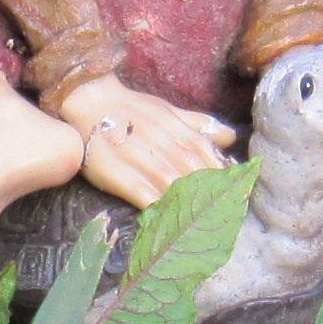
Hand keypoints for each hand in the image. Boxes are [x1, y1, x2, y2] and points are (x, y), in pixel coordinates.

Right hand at [53, 78, 231, 206]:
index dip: (222, 173)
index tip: (236, 191)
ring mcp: (136, 157)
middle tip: (224, 215)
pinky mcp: (114, 172)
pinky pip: (140, 193)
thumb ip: (198, 124)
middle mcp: (159, 142)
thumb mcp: (166, 110)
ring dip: (188, 203)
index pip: (205, 153)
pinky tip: (168, 219)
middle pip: (192, 172)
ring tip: (203, 222)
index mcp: (174, 127)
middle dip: (210, 194)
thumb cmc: (130, 110)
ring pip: (170, 184)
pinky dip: (156, 206)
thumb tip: (231, 138)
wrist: (86, 101)